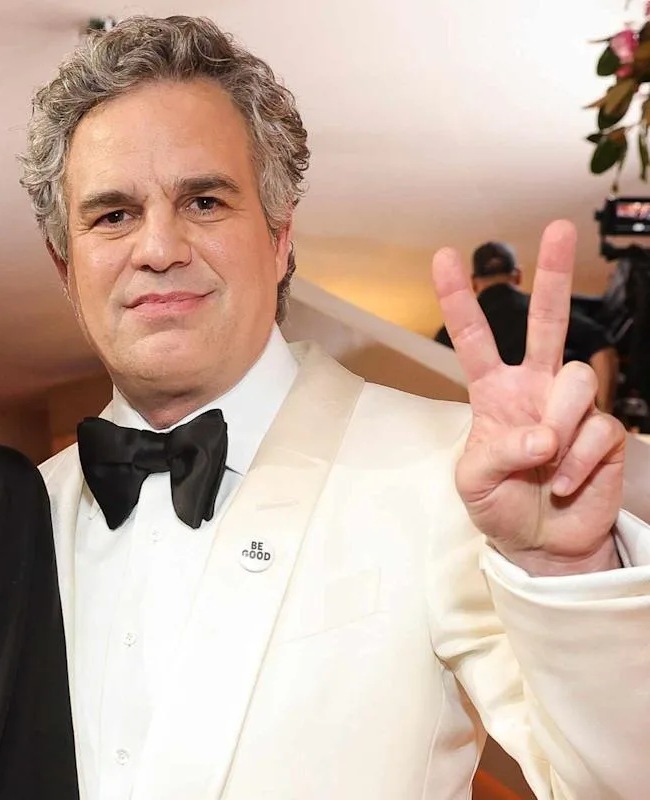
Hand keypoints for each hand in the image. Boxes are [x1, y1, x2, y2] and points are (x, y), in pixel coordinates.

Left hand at [432, 220, 624, 575]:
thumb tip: (543, 435)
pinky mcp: (604, 433)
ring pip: (575, 379)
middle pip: (546, 322)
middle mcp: (534, 389)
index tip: (445, 257)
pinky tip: (565, 482)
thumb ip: (497, 452)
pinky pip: (597, 429)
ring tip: (547, 464)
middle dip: (554, 276)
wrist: (541, 544)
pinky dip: (577, 461)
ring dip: (558, 423)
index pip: (473, 339)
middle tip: (559, 228)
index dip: (459, 300)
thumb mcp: (474, 482)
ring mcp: (571, 408)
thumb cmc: (499, 505)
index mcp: (493, 392)